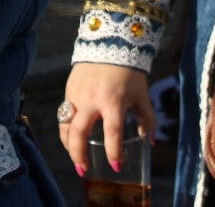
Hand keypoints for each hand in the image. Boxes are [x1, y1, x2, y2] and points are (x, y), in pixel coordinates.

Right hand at [58, 63, 154, 177]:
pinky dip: (66, 129)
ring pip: (65, 125)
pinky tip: (71, 138)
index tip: (116, 166)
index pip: (112, 132)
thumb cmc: (129, 72)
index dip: (114, 152)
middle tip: (83, 170)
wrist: (110, 43)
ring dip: (68, 144)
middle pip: (79, 133)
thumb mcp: (142, 95)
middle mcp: (92, 100)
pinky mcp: (68, 90)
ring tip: (74, 158)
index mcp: (113, 102)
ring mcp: (77, 95)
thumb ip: (147, 119)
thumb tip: (150, 142)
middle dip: (79, 155)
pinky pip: (64, 114)